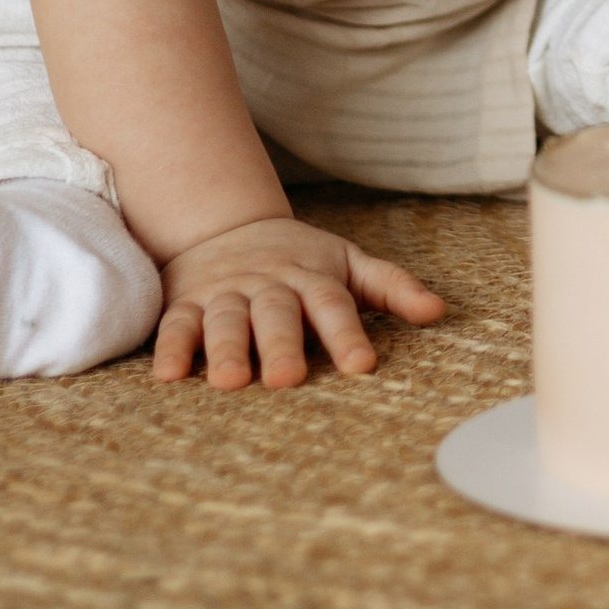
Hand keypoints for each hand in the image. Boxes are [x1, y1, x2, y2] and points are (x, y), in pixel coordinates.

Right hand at [155, 213, 446, 390]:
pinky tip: (169, 376)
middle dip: (281, 344)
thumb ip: (391, 287)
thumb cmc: (301, 261)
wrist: (229, 227)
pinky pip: (176, 325)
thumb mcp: (348, 264)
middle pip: (276, 314)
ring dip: (226, 350)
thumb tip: (439, 311)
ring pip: (225, 320)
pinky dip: (171, 348)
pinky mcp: (185, 303)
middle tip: (287, 378)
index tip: (361, 364)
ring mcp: (225, 293)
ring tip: (230, 382)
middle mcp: (268, 285)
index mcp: (312, 278)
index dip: (347, 334)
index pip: (333, 305)